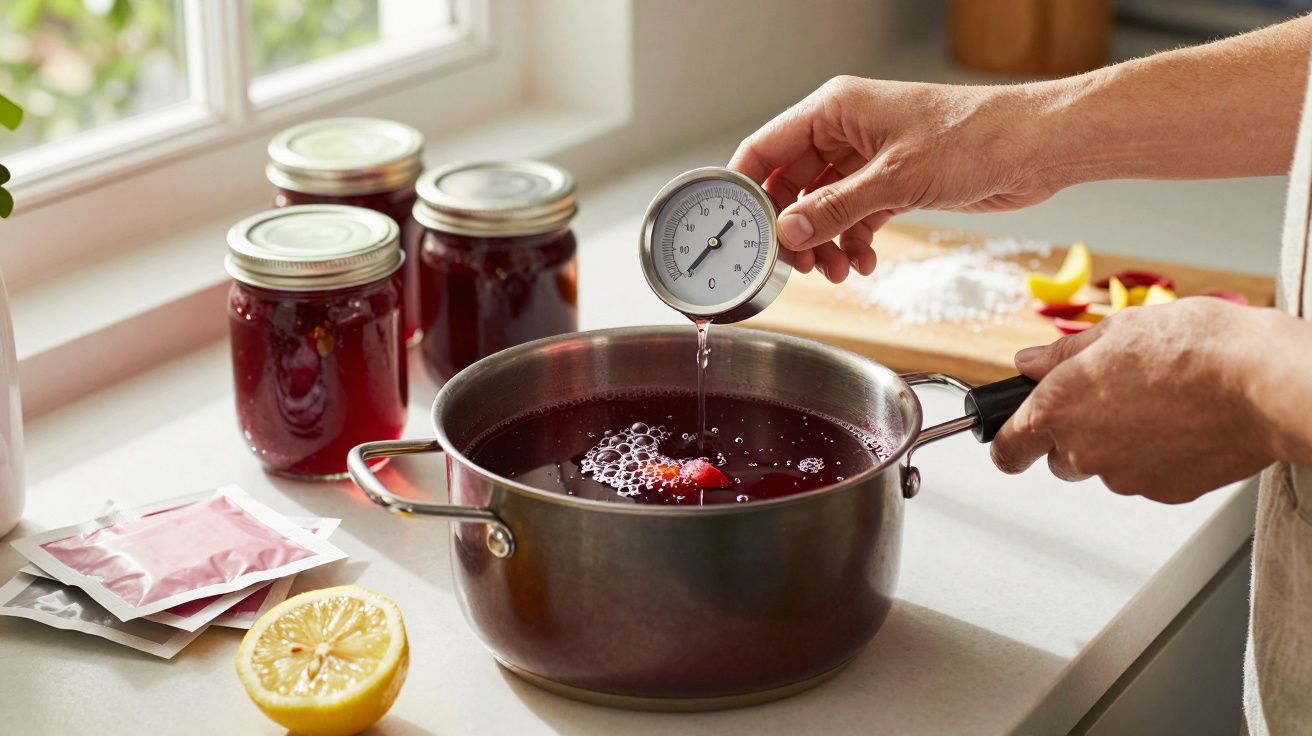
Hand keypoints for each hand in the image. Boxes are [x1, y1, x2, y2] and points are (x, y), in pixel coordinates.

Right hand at [729, 76, 1060, 282]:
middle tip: (792, 264)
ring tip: (835, 271)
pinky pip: (855, 217)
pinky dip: (854, 242)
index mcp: (836, 109)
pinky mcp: (893, 182)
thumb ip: (834, 209)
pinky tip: (863, 262)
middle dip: (791, 228)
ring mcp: (870, 158)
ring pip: (824, 206)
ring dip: (825, 242)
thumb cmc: (973, 137)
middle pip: (792, 184)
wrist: (1033, 148)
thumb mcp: (894, 180)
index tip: (737, 227)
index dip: (746, 187)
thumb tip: (786, 233)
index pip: (766, 146)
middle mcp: (847, 131)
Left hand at [990, 298, 1280, 503]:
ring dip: (1120, 443)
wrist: (1262, 382)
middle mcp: (1084, 452)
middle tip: (1113, 399)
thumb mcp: (1116, 330)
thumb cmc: (1195, 348)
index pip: (1007, 449)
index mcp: (1057, 410)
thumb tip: (1030, 362)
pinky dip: (1157, 456)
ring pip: (1106, 467)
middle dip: (1075, 435)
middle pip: (1060, 458)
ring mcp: (1125, 478)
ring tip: (1160, 403)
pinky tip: (1183, 423)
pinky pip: (1147, 475)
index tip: (1007, 443)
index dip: (1006, 445)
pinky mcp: (1165, 492)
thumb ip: (1063, 353)